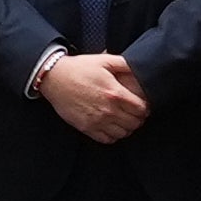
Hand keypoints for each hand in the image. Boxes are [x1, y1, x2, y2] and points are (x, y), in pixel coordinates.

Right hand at [34, 52, 151, 144]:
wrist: (54, 79)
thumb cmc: (79, 68)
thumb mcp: (104, 60)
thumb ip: (124, 64)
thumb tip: (138, 68)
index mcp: (115, 93)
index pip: (141, 109)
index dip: (145, 108)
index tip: (143, 106)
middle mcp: (108, 110)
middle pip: (134, 123)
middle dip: (138, 119)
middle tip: (135, 114)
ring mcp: (97, 121)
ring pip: (123, 133)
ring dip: (127, 128)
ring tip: (124, 121)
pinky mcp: (87, 128)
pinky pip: (107, 139)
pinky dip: (113, 136)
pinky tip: (112, 127)